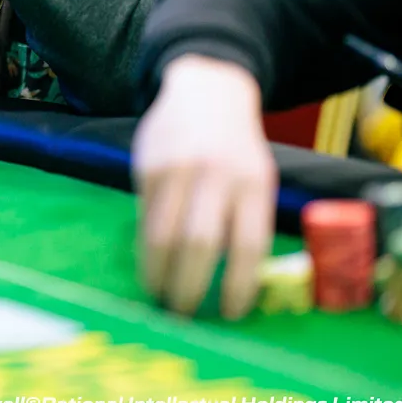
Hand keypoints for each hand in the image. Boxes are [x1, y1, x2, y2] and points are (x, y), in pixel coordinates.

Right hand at [133, 55, 275, 318]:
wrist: (207, 89)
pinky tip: (148, 260)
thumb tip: (234, 280)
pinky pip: (145, 215)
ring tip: (158, 294)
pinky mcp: (147, 165)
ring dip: (158, 271)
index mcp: (254, 183)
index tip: (228, 314)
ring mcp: (178, 168)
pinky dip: (145, 244)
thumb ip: (245, 218)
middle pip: (200, 243)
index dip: (237, 285)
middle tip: (181, 313)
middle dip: (188, 285)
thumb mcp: (256, 176)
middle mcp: (216, 175)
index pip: (247, 244)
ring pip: (163, 233)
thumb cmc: (236, 146)